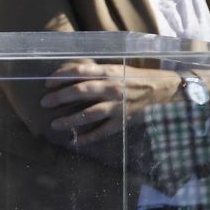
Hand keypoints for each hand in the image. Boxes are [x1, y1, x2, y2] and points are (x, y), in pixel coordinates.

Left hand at [40, 60, 182, 144]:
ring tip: (54, 124)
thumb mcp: (117, 68)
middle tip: (44, 102)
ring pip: (89, 114)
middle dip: (59, 97)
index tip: (47, 83)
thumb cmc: (137, 78)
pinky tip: (76, 141)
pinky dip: (88, 137)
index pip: (80, 71)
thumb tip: (70, 73)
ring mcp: (118, 106)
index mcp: (110, 72)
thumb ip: (96, 71)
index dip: (61, 76)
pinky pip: (103, 131)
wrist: (165, 91)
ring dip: (70, 120)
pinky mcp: (123, 122)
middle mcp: (113, 88)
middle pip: (81, 92)